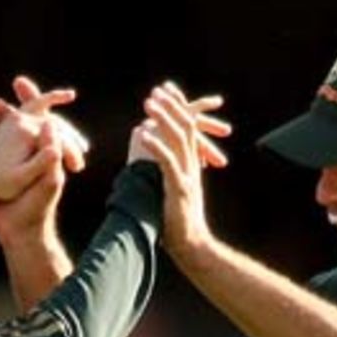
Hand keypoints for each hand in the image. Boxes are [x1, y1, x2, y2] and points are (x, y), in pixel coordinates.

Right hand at [0, 75, 88, 245]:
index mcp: (43, 149)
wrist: (21, 235)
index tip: (18, 83)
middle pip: (16, 122)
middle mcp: (29, 154)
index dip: (32, 98)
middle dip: (3, 109)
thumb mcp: (48, 180)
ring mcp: (13, 164)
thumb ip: (49, 153)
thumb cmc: (37, 211)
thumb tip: (50, 122)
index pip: (39, 116)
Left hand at [134, 82, 232, 260]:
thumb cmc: (180, 224)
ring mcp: (187, 176)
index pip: (188, 128)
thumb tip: (155, 162)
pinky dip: (156, 147)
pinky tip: (145, 135)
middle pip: (185, 127)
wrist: (192, 246)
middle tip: (156, 89)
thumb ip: (170, 174)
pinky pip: (168, 163)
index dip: (178, 107)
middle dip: (171, 106)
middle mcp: (192, 166)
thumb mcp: (176, 193)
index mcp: (192, 165)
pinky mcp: (179, 189)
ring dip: (163, 119)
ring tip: (149, 103)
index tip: (166, 90)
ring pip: (177, 140)